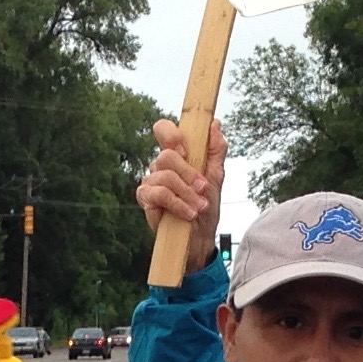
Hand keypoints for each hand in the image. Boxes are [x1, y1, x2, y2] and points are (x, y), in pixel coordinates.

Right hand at [136, 115, 230, 270]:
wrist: (201, 237)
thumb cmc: (206, 206)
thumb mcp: (216, 176)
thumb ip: (216, 150)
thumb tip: (214, 124)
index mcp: (176, 155)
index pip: (163, 130)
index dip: (172, 134)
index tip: (187, 149)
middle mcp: (160, 166)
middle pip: (166, 155)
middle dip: (189, 173)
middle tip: (203, 188)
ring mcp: (150, 182)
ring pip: (165, 176)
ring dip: (187, 193)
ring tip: (199, 206)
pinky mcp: (146, 200)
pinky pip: (159, 194)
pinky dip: (177, 204)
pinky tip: (188, 213)